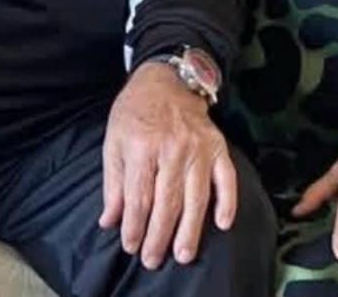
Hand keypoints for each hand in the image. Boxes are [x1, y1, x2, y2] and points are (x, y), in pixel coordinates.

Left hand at [99, 60, 235, 269]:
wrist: (165, 79)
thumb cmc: (135, 112)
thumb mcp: (114, 141)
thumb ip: (113, 183)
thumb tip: (110, 221)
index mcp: (142, 146)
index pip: (139, 196)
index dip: (134, 226)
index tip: (131, 246)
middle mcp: (172, 148)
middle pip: (166, 201)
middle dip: (159, 236)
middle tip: (153, 259)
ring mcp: (198, 148)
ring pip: (196, 196)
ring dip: (190, 229)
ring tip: (184, 254)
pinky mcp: (217, 146)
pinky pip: (227, 178)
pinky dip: (227, 202)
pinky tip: (222, 223)